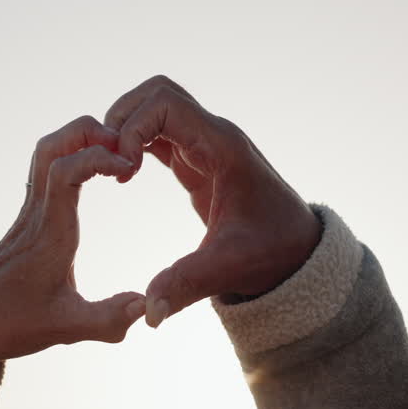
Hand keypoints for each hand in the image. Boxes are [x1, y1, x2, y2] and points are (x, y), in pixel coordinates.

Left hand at [0, 116, 146, 395]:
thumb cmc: (13, 326)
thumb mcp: (66, 330)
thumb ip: (108, 320)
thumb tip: (148, 307)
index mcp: (49, 234)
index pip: (65, 171)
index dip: (99, 157)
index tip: (129, 169)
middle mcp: (37, 215)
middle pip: (50, 146)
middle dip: (89, 132)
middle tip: (126, 147)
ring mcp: (29, 213)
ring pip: (45, 153)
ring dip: (80, 141)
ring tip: (116, 155)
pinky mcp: (28, 218)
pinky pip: (47, 170)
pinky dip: (74, 156)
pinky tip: (97, 172)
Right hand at [104, 75, 321, 327]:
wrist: (298, 253)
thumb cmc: (271, 254)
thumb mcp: (227, 269)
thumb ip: (185, 285)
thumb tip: (148, 315)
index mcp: (222, 148)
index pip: (166, 104)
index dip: (133, 129)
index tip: (123, 171)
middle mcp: (214, 135)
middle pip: (156, 93)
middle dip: (122, 120)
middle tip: (109, 164)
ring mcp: (205, 144)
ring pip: (155, 107)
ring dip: (126, 129)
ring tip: (114, 171)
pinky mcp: (197, 158)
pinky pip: (158, 131)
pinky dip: (135, 142)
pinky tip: (125, 176)